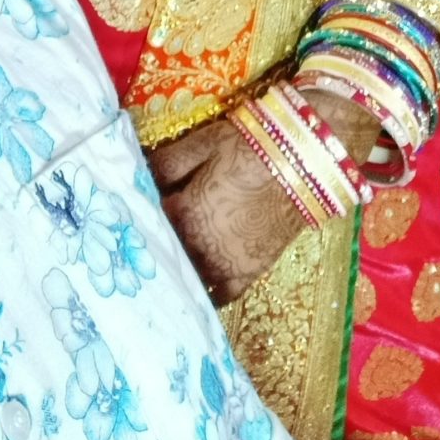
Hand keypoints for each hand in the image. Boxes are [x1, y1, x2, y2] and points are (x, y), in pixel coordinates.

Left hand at [147, 115, 306, 305]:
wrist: (304, 163)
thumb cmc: (249, 147)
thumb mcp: (202, 144)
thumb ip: (166, 163)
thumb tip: (137, 174)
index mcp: (183, 214)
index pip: (150, 222)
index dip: (143, 215)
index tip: (135, 212)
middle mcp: (200, 247)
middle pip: (168, 253)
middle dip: (159, 244)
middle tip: (150, 239)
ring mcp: (225, 266)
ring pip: (190, 276)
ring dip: (180, 269)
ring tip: (172, 261)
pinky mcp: (249, 274)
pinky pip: (222, 295)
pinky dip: (208, 293)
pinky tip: (199, 289)